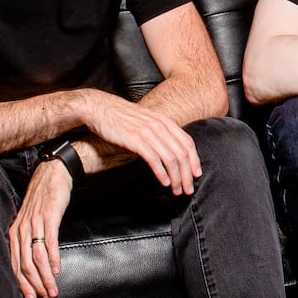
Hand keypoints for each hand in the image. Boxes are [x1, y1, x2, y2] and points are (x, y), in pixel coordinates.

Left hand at [7, 159, 72, 297]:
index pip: (15, 265)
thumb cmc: (43, 200)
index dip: (22, 284)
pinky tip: (56, 270)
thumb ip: (29, 240)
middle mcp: (21, 230)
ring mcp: (34, 223)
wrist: (52, 175)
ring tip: (53, 290)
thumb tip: (34, 264)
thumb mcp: (30, 221)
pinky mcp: (48, 217)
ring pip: (37, 257)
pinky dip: (52, 259)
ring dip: (45, 277)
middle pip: (25, 265)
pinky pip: (49, 242)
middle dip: (35, 285)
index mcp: (15, 233)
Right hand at [83, 91, 202, 194]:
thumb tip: (168, 148)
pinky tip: (164, 182)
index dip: (195, 160)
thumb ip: (159, 131)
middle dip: (188, 174)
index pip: (187, 142)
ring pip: (170, 158)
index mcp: (164, 120)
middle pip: (182, 153)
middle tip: (188, 189)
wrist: (101, 108)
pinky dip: (161, 173)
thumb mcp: (146, 120)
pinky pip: (154, 159)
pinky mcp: (135, 140)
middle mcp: (159, 125)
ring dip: (176, 177)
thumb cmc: (122, 117)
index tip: (196, 174)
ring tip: (176, 190)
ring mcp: (148, 132)